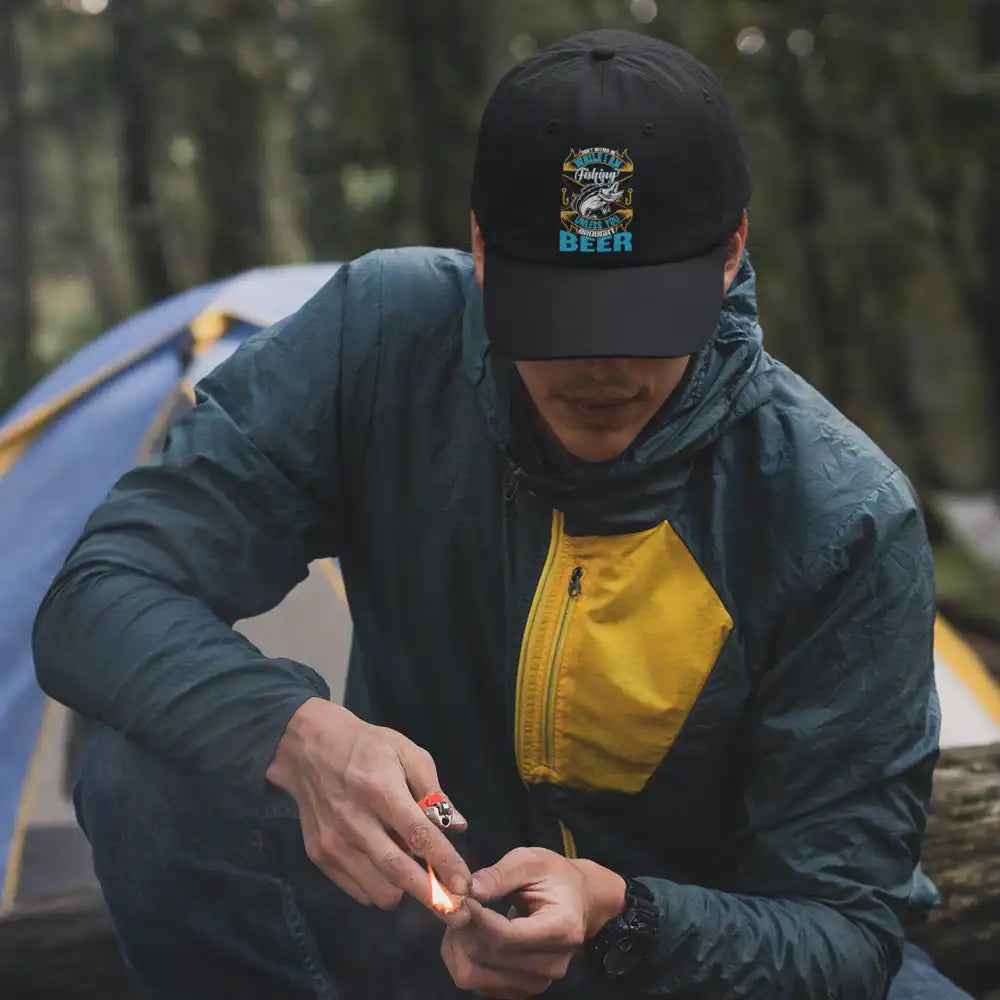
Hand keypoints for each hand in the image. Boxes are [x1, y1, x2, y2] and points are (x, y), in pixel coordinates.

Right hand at [265, 697, 470, 922]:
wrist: (309, 748)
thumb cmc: (367, 747)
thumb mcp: (407, 752)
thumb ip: (433, 791)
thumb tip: (458, 826)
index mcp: (380, 789)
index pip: (418, 835)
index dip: (444, 863)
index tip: (466, 885)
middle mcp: (354, 820)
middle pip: (397, 871)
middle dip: (432, 897)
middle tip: (459, 912)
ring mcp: (333, 842)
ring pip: (379, 890)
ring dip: (406, 890)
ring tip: (416, 870)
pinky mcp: (319, 856)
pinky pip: (360, 890)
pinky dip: (381, 887)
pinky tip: (387, 863)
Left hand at [440, 846, 625, 998]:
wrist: (579, 902)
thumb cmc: (555, 877)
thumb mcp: (530, 861)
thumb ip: (498, 875)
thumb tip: (466, 890)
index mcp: (561, 929)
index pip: (507, 936)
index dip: (476, 919)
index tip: (458, 898)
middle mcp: (551, 964)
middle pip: (488, 957)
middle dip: (463, 929)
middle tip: (456, 902)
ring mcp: (536, 982)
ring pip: (474, 976)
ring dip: (457, 946)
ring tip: (462, 918)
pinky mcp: (520, 989)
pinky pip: (476, 983)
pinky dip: (463, 958)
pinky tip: (470, 933)